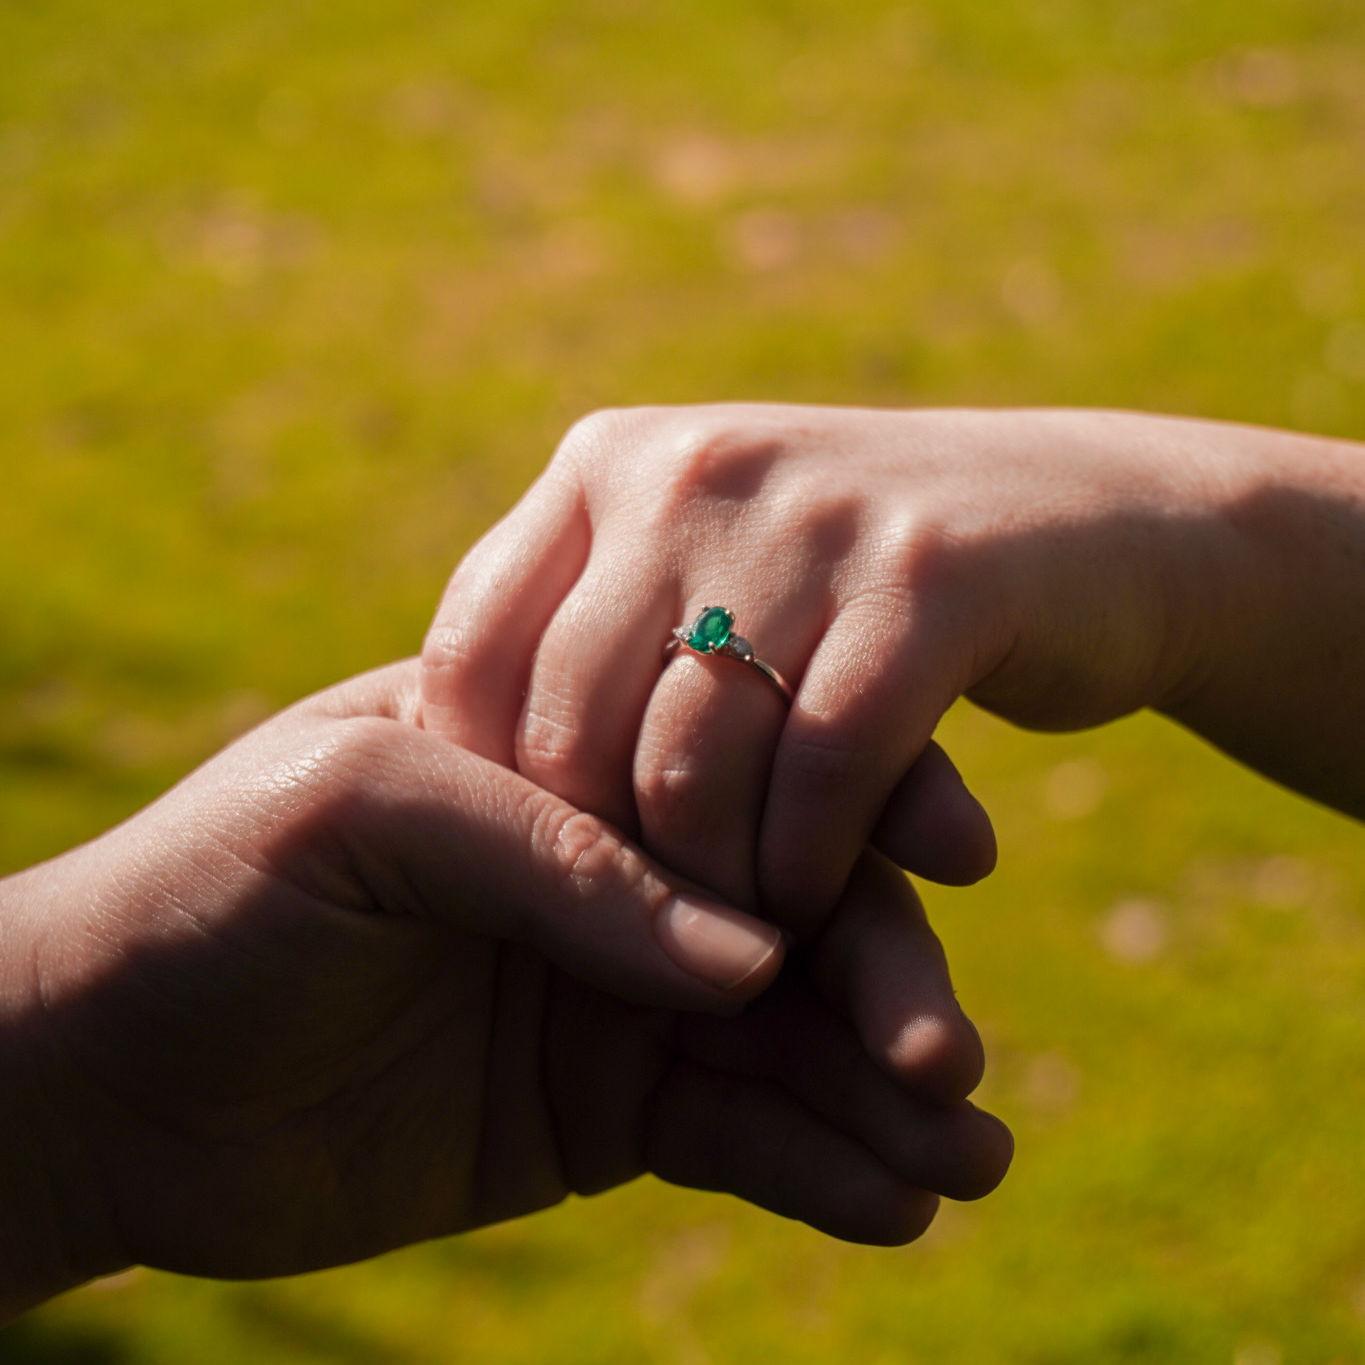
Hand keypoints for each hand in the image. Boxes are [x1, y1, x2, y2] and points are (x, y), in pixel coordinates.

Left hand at [0, 661, 1009, 1315]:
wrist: (103, 1076)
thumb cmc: (212, 895)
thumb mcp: (363, 814)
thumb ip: (554, 864)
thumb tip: (754, 952)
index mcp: (563, 754)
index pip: (743, 756)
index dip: (861, 796)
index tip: (955, 856)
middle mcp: (608, 865)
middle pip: (791, 905)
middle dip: (881, 976)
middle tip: (948, 1062)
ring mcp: (612, 989)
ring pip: (781, 1035)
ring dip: (875, 1094)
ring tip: (966, 1159)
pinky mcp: (603, 1107)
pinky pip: (734, 1132)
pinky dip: (813, 1165)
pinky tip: (894, 1202)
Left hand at [420, 405, 1363, 929]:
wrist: (1082, 526)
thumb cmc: (857, 594)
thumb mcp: (710, 576)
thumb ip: (594, 638)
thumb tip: (458, 778)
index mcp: (609, 463)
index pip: (470, 654)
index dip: (490, 792)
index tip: (546, 877)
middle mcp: (690, 468)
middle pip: (571, 729)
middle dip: (606, 865)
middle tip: (649, 936)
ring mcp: (810, 514)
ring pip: (690, 766)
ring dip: (710, 887)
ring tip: (738, 933)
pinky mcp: (932, 577)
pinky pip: (823, 772)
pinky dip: (809, 869)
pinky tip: (814, 906)